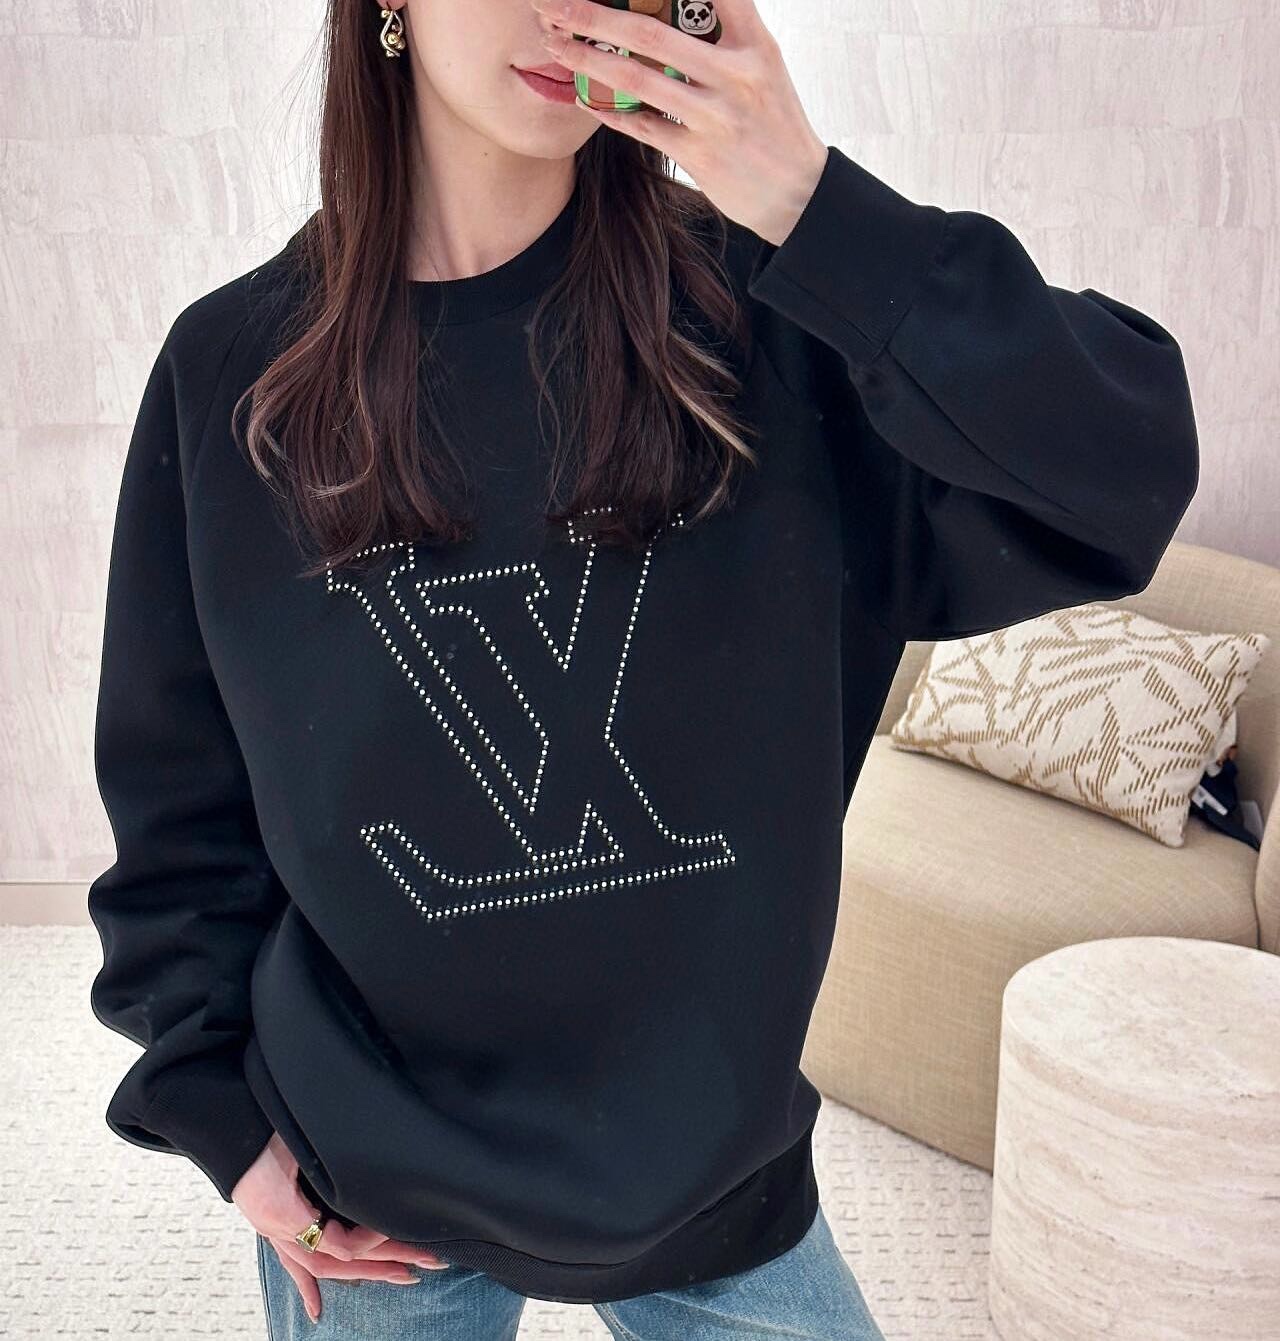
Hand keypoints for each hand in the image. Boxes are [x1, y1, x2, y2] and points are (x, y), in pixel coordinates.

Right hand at [232, 1133, 450, 1324]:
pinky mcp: (275, 1228)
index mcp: (289, 1215)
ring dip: (364, 1272)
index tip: (397, 1230)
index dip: (371, 1242)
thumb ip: (323, 1166)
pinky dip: (306, 1289)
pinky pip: (293, 1265)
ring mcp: (278, 1234)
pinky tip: (317, 1310)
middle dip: (385, 1263)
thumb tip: (359, 1164)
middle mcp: (284, 1231)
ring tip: (400, 1276)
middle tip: (425, 1263)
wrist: (232, 1132)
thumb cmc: (264, 1136)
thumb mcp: (294, 1148)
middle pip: (341, 1260)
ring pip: (324, 1265)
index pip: (339, 1244)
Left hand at [530, 0, 829, 246]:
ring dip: (588, 59)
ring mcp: (715, 116)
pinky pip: (642, 126)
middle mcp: (735, 74)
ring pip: (638, 78)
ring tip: (555, 43)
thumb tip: (679, 5)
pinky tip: (581, 95)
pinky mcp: (699, 155)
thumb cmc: (773, 122)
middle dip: (594, 14)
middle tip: (553, 3)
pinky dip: (608, 110)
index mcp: (753, 42)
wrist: (797, 192)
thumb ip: (726, 31)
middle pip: (651, 31)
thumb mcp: (764, 65)